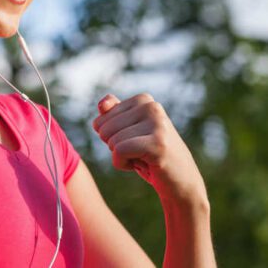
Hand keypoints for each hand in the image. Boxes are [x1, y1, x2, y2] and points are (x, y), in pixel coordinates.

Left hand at [92, 93, 206, 202]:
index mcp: (143, 100)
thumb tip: (102, 105)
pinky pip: (119, 151)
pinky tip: (144, 165)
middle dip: (115, 147)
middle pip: (104, 129)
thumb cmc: (150, 157)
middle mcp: (152, 107)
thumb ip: (112, 114)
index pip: (101, 119)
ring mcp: (157, 124)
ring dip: (121, 157)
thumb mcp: (128, 132)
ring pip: (111, 141)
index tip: (134, 142)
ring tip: (145, 158)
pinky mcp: (157, 143)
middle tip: (140, 152)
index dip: (111, 137)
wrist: (181, 183)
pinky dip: (123, 164)